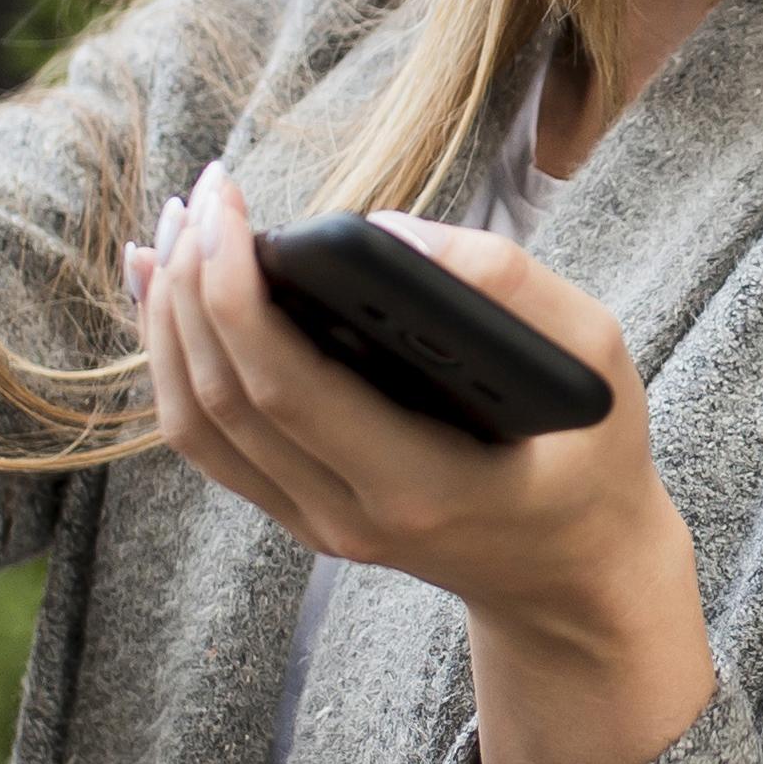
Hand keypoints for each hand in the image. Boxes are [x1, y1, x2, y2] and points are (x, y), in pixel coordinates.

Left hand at [132, 164, 715, 763]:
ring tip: (173, 226)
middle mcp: (345, 518)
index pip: (287, 387)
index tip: (231, 205)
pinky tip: (166, 291)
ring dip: (168, 317)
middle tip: (203, 191)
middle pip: (221, 397)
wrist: (574, 572)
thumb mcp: (596, 361)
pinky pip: (208, 436)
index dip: (235, 290)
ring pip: (193, 421)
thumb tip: (385, 230)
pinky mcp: (297, 510)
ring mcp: (311, 523)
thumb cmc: (591, 455)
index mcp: (417, 488)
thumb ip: (510, 286)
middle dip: (193, 281)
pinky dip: (173, 357)